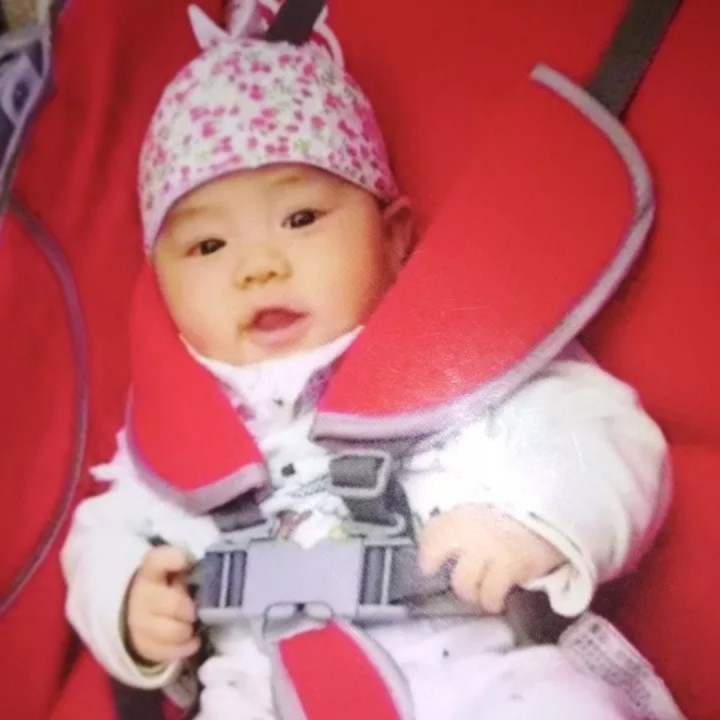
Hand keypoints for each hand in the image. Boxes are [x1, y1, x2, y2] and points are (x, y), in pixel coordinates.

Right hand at [124, 545, 199, 665]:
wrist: (139, 613)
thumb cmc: (166, 588)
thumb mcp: (174, 573)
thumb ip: (188, 569)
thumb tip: (210, 571)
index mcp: (150, 572)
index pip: (156, 562)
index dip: (170, 559)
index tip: (183, 561)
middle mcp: (141, 598)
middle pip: (174, 605)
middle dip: (191, 608)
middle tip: (196, 608)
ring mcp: (139, 626)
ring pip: (174, 632)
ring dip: (189, 629)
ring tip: (193, 624)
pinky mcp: (144, 648)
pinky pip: (170, 652)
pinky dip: (186, 646)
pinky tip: (192, 639)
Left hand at [419, 504, 564, 612]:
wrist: (557, 514)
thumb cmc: (520, 514)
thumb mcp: (486, 510)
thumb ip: (466, 525)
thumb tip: (449, 548)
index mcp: (463, 512)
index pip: (431, 532)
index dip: (427, 553)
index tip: (430, 566)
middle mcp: (469, 528)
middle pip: (439, 555)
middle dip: (451, 575)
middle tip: (464, 582)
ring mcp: (488, 548)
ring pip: (464, 584)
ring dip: (472, 593)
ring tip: (483, 593)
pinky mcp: (510, 566)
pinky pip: (490, 595)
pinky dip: (492, 601)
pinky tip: (498, 600)